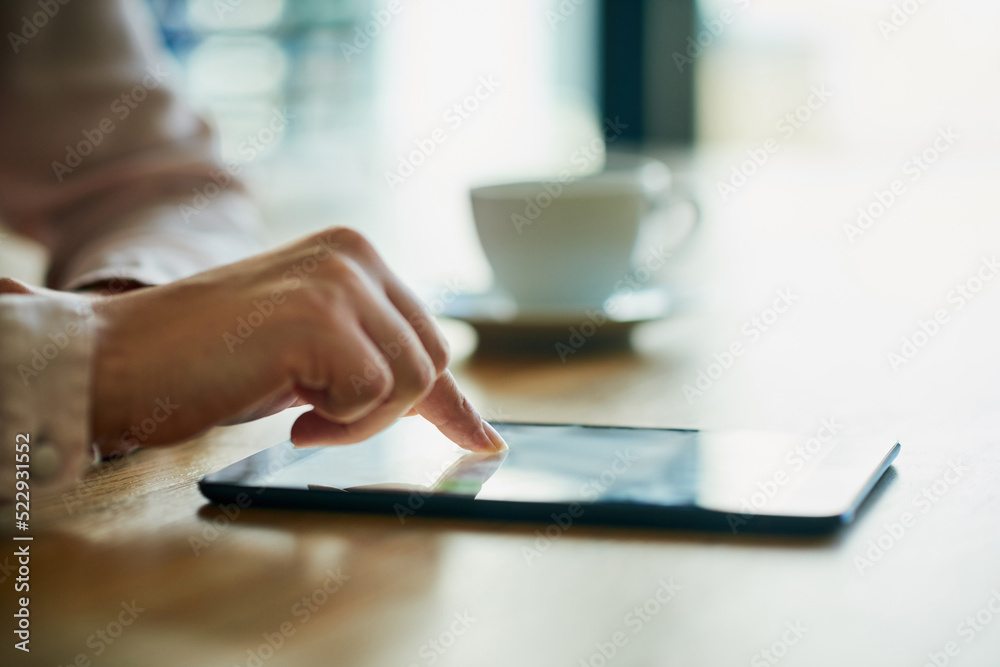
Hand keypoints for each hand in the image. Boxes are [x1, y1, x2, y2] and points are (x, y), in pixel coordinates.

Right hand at [88, 227, 506, 456]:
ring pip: (412, 382)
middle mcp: (355, 255)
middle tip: (321, 417)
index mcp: (355, 255)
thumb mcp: (312, 354)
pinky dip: (338, 422)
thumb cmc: (212, 362)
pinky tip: (291, 414)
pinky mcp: (321, 318)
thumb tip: (457, 413)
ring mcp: (339, 281)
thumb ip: (374, 361)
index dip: (454, 400)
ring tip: (300, 413)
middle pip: (431, 362)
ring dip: (359, 419)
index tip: (483, 441)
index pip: (428, 337)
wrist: (121, 358)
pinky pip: (374, 396)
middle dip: (386, 409)